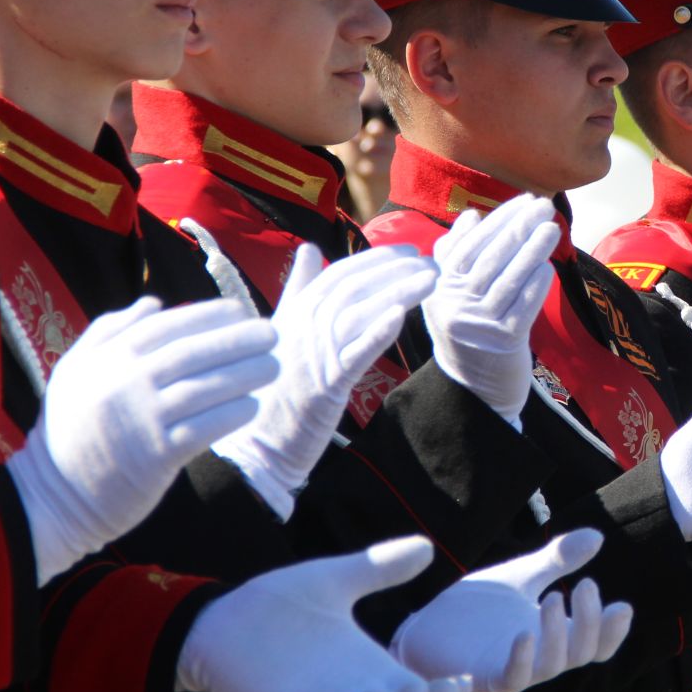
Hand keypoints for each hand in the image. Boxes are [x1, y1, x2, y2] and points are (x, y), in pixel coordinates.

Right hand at [7, 297, 279, 582]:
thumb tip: (154, 302)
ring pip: (204, 388)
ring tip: (273, 366)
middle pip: (193, 352)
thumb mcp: (75, 371)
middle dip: (238, 340)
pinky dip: (231, 414)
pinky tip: (252, 406)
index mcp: (108, 357)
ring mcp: (141, 418)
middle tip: (272, 333)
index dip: (209, 314)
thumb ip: (110, 330)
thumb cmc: (68, 431)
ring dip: (245, 375)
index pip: (169, 325)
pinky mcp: (155, 456)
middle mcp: (125, 382)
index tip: (242, 310)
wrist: (49, 498)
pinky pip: (203, 428)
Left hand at [178, 538, 472, 691]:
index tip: (468, 674)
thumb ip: (379, 568)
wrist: (216, 620)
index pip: (419, 691)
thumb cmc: (274, 605)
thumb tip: (426, 546)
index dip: (446, 690)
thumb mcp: (337, 580)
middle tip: (456, 688)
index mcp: (370, 667)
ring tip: (416, 689)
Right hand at [216, 244, 438, 517]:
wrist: (259, 443)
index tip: (411, 251)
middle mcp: (302, 326)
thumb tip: (308, 248)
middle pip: (354, 286)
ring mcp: (312, 355)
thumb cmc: (277, 386)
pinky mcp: (323, 386)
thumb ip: (299, 288)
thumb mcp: (285, 329)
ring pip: (358, 312)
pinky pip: (353, 354)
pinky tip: (399, 316)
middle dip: (396, 270)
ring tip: (431, 280)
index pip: (341, 273)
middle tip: (433, 262)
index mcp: (296, 311)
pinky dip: (375, 333)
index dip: (378, 258)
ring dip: (398, 291)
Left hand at [393, 529, 632, 691]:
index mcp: (553, 637)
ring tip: (554, 596)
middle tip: (587, 585)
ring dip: (557, 635)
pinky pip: (510, 678)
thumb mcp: (522, 576)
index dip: (612, 632)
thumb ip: (557, 560)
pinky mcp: (482, 678)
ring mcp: (513, 671)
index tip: (622, 606)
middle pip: (580, 654)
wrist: (425, 624)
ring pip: (550, 667)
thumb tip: (598, 536)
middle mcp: (540, 659)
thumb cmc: (477, 608)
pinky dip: (521, 658)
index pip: (594, 645)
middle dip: (589, 622)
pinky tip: (524, 633)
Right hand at [423, 196, 560, 423]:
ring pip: (508, 279)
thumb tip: (471, 216)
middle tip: (542, 205)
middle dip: (518, 228)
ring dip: (532, 250)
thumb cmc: (467, 333)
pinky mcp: (504, 342)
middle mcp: (455, 305)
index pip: (468, 246)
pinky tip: (549, 267)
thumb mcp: (450, 295)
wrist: (473, 391)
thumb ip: (456, 255)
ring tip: (551, 228)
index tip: (522, 200)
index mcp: (439, 288)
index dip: (497, 221)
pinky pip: (523, 306)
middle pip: (489, 259)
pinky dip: (536, 285)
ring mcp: (479, 324)